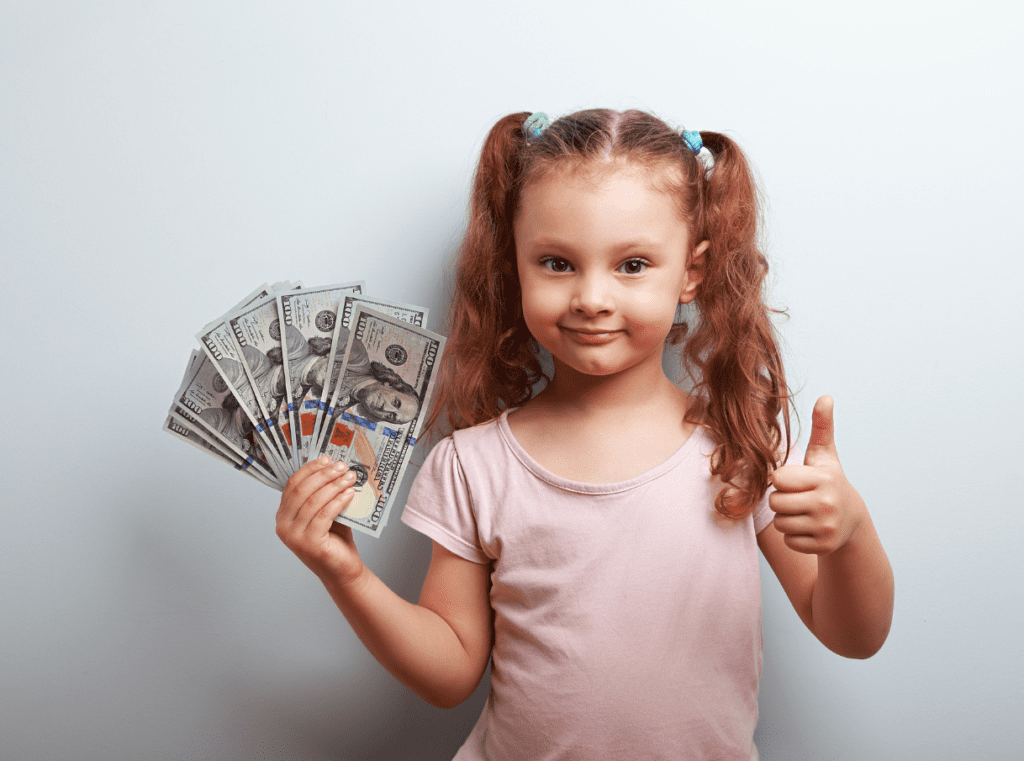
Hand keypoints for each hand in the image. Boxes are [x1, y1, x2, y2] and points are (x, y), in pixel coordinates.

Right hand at [276, 456, 364, 585]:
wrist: (342, 569)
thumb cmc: (335, 539)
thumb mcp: (325, 512)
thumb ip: (323, 493)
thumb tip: (332, 466)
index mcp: (284, 515)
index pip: (293, 484)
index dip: (311, 469)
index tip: (328, 459)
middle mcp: (283, 525)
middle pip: (302, 490)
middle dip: (324, 474)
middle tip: (342, 466)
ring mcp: (294, 536)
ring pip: (314, 501)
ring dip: (334, 485)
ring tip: (350, 477)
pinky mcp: (309, 543)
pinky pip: (324, 515)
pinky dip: (338, 501)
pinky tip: (349, 493)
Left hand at [769, 396, 866, 554]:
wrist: (851, 520)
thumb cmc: (828, 482)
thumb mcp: (825, 455)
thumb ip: (822, 427)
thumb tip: (825, 396)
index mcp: (823, 479)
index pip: (777, 479)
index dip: (782, 480)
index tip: (798, 481)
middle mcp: (827, 503)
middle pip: (775, 503)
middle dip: (782, 500)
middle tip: (799, 498)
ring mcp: (826, 527)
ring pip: (780, 523)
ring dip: (787, 519)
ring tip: (805, 512)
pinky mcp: (824, 546)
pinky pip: (789, 541)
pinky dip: (795, 536)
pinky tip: (810, 527)